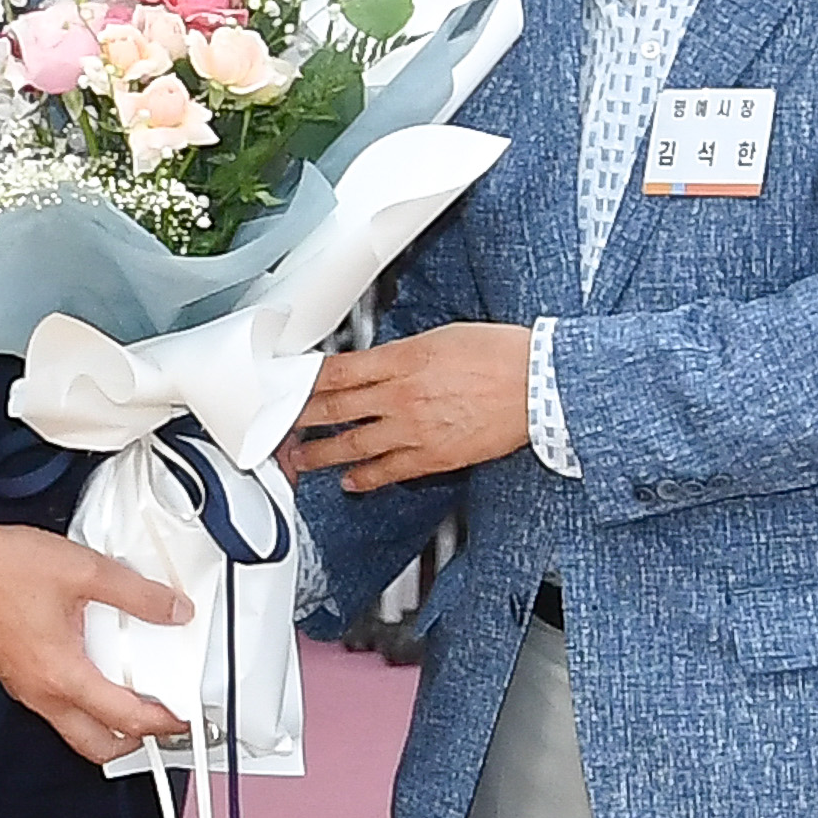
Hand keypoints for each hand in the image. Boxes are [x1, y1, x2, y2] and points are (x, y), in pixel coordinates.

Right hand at [0, 504, 193, 763]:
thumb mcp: (84, 571)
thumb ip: (136, 593)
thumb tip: (173, 610)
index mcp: (62, 676)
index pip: (126, 718)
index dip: (165, 722)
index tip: (185, 718)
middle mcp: (42, 692)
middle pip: (97, 745)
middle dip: (136, 741)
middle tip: (163, 721)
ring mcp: (25, 686)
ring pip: (75, 727)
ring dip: (109, 721)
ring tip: (136, 693)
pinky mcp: (16, 672)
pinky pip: (58, 703)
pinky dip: (86, 699)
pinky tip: (97, 665)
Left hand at [283, 323, 533, 491]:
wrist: (538, 385)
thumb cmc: (501, 354)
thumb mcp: (443, 336)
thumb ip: (404, 353)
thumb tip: (378, 363)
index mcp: (403, 359)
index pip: (338, 370)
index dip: (307, 380)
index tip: (289, 384)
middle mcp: (400, 395)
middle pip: (335, 407)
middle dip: (301, 417)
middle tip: (279, 424)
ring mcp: (414, 429)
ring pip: (352, 443)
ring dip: (321, 452)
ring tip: (301, 458)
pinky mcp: (432, 456)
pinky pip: (388, 471)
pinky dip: (364, 478)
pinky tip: (349, 481)